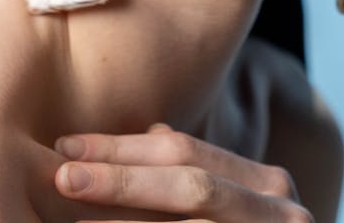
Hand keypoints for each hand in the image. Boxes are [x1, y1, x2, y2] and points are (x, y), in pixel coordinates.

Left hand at [54, 124, 313, 221]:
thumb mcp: (233, 206)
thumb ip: (198, 173)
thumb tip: (150, 131)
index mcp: (265, 184)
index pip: (184, 150)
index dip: (122, 145)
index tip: (66, 144)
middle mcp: (280, 213)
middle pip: (189, 185)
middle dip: (121, 178)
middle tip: (63, 176)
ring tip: (71, 220)